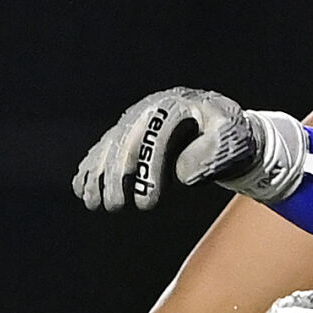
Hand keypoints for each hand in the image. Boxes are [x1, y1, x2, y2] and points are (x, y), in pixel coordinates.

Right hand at [73, 89, 312, 209]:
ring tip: (94, 203)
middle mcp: (150, 109)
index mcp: (176, 105)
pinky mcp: (129, 134)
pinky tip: (82, 189)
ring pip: (110, 145)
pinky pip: (104, 149)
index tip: (147, 203)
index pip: (156, 134)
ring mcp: (136, 120)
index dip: (148, 169)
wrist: (224, 129)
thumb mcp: (231, 137)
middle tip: (116, 206)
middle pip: (126, 139)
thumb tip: (181, 174)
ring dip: (98, 175)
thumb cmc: (229, 134)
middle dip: (116, 175)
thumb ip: (211, 152)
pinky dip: (90, 168)